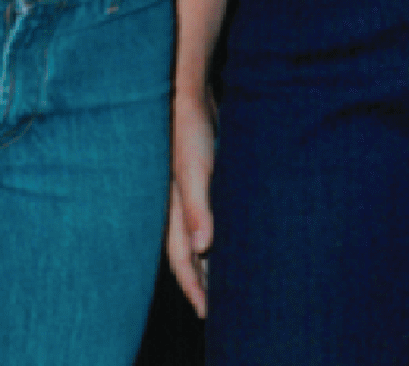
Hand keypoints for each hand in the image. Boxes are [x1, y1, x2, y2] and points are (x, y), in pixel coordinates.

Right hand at [167, 87, 217, 316]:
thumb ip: (197, 209)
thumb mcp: (196, 170)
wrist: (193, 97)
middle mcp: (180, 208)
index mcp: (174, 211)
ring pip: (200, 239)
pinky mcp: (206, 183)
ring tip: (230, 284)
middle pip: (189, 256)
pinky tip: (235, 241)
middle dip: (202, 282)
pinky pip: (210, 219)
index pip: (180, 260)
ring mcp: (192, 196)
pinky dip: (220, 236)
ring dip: (212, 262)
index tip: (208, 312)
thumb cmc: (191, 132)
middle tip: (221, 308)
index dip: (193, 287)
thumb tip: (203, 248)